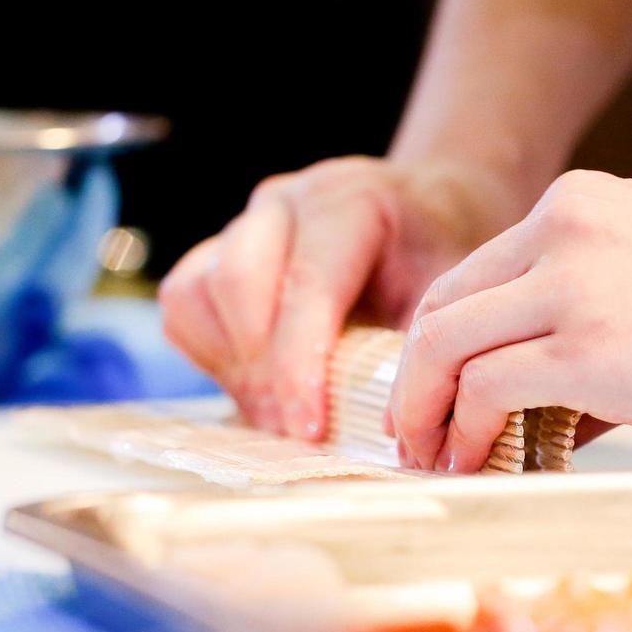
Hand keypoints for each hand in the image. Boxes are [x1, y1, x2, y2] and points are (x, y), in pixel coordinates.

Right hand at [160, 156, 527, 437]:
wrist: (423, 213)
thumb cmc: (436, 258)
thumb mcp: (447, 297)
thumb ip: (419, 354)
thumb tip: (387, 431)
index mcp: (349, 201)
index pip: (307, 284)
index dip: (299, 364)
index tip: (309, 429)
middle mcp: (286, 201)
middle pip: (238, 282)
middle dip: (262, 369)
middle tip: (295, 430)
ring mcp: (244, 221)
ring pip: (196, 291)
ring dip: (231, 364)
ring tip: (278, 413)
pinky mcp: (216, 248)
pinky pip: (184, 303)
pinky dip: (210, 354)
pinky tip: (257, 387)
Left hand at [387, 170, 631, 471]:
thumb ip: (589, 331)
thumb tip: (547, 416)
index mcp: (573, 209)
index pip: (471, 278)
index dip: (437, 342)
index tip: (434, 391)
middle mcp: (556, 233)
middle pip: (440, 309)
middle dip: (414, 379)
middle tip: (414, 432)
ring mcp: (567, 285)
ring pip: (445, 346)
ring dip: (424, 410)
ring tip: (431, 455)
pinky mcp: (584, 348)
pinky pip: (486, 388)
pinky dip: (464, 429)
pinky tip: (473, 460)